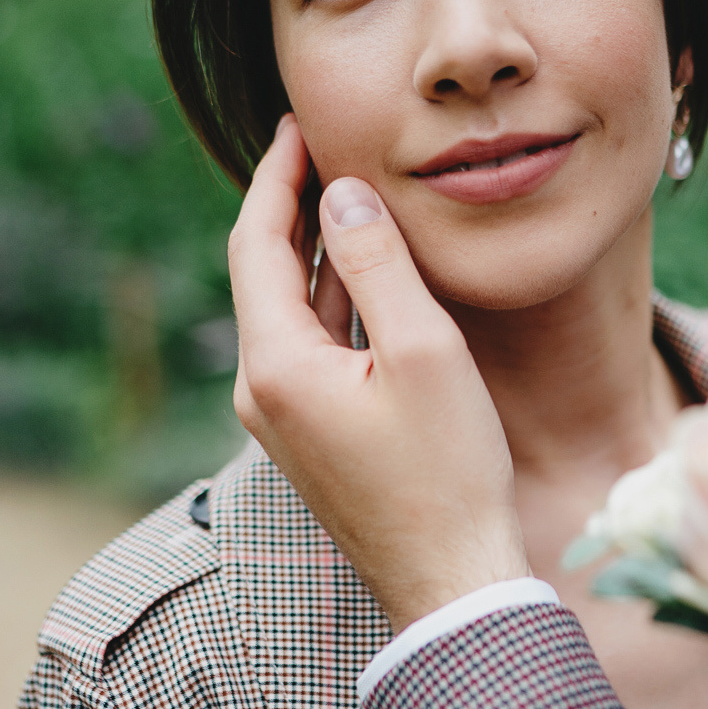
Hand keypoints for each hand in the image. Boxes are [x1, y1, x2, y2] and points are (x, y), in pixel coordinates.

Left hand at [229, 116, 526, 629]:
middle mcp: (263, 392)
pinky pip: (313, 347)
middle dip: (293, 206)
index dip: (275, 178)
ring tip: (352, 192)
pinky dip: (336, 300)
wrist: (451, 583)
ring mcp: (284, 420)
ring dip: (320, 252)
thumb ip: (379, 264)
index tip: (299, 125)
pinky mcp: (314, 437)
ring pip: (292, 312)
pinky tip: (371, 274)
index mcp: (276, 367)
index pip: (256, 245)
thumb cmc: (449, 473)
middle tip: (323, 144)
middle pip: (265, 275)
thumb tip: (342, 193)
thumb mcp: (424, 352)